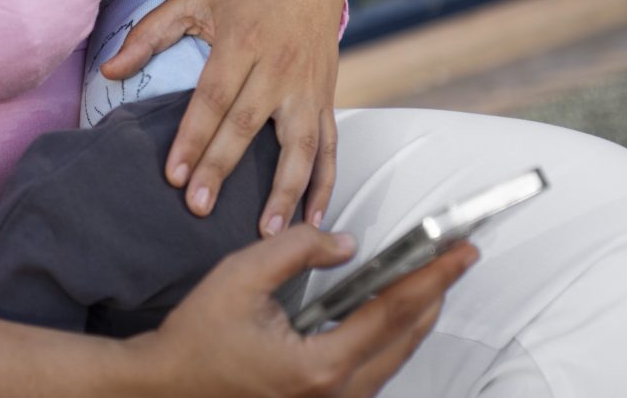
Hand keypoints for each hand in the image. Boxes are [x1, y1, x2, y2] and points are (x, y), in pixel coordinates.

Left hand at [100, 0, 343, 234]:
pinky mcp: (326, 97)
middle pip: (249, 125)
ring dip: (285, 191)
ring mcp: (307, 85)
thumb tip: (109, 71)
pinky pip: (330, 146)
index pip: (214, 98)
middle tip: (199, 208)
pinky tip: (312, 218)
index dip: (194, 137)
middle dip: (223, 168)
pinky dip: (325, 183)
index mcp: (242, 42)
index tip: (174, 175)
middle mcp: (278, 67)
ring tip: (266, 232)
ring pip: (299, 145)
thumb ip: (148, 34)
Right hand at [132, 226, 479, 396]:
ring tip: (433, 277)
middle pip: (406, 339)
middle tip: (458, 256)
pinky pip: (373, 370)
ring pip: (394, 359)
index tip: (460, 250)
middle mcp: (334, 394)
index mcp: (320, 364)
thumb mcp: (243, 276)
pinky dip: (391, 337)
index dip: (432, 275)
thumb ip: (298, 250)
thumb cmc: (198, 336)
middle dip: (435, 293)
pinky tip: (394, 312)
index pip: (393, 311)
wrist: (166, 386)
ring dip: (416, 316)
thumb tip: (348, 244)